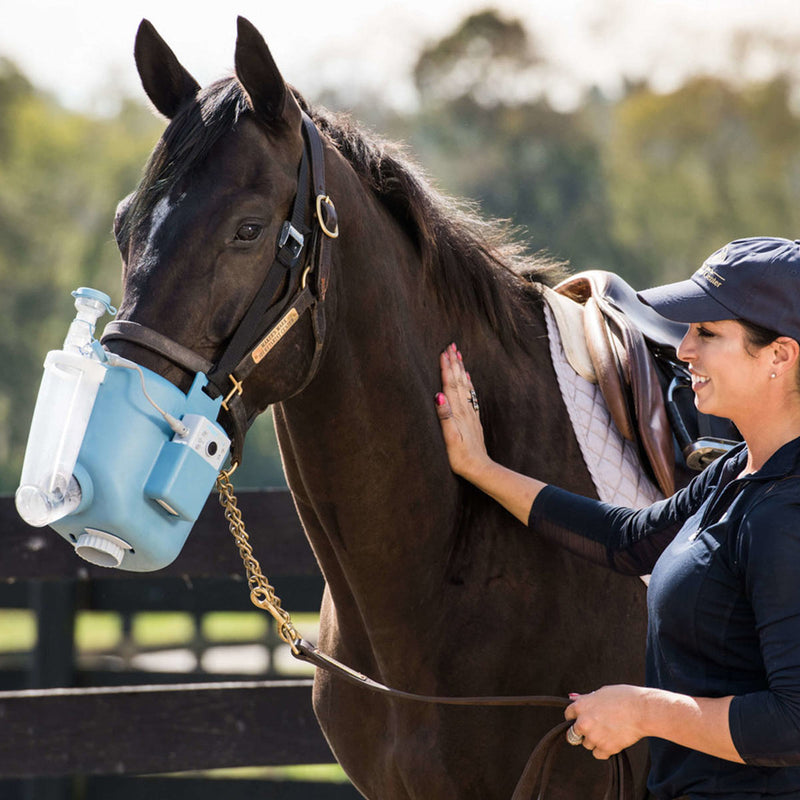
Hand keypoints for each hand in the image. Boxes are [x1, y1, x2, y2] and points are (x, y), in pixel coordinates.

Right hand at [435, 343, 490, 481]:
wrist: (480, 469)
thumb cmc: (461, 457)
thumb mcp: (450, 438)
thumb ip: (445, 416)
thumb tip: (438, 395)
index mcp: (458, 412)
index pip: (450, 385)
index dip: (446, 368)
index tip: (443, 351)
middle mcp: (465, 409)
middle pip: (458, 381)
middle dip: (454, 362)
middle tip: (451, 345)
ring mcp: (470, 413)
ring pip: (465, 386)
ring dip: (460, 369)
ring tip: (458, 354)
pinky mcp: (473, 419)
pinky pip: (470, 395)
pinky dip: (468, 383)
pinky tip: (467, 377)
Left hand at [565, 685, 645, 759]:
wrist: (642, 710)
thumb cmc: (624, 698)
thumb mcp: (602, 692)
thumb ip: (586, 698)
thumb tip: (572, 697)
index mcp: (581, 706)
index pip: (568, 714)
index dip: (575, 717)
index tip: (580, 719)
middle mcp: (584, 722)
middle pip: (574, 733)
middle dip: (582, 732)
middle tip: (595, 728)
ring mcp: (594, 737)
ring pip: (587, 744)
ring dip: (595, 741)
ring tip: (608, 732)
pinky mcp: (605, 748)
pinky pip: (598, 754)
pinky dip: (604, 750)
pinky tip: (612, 741)